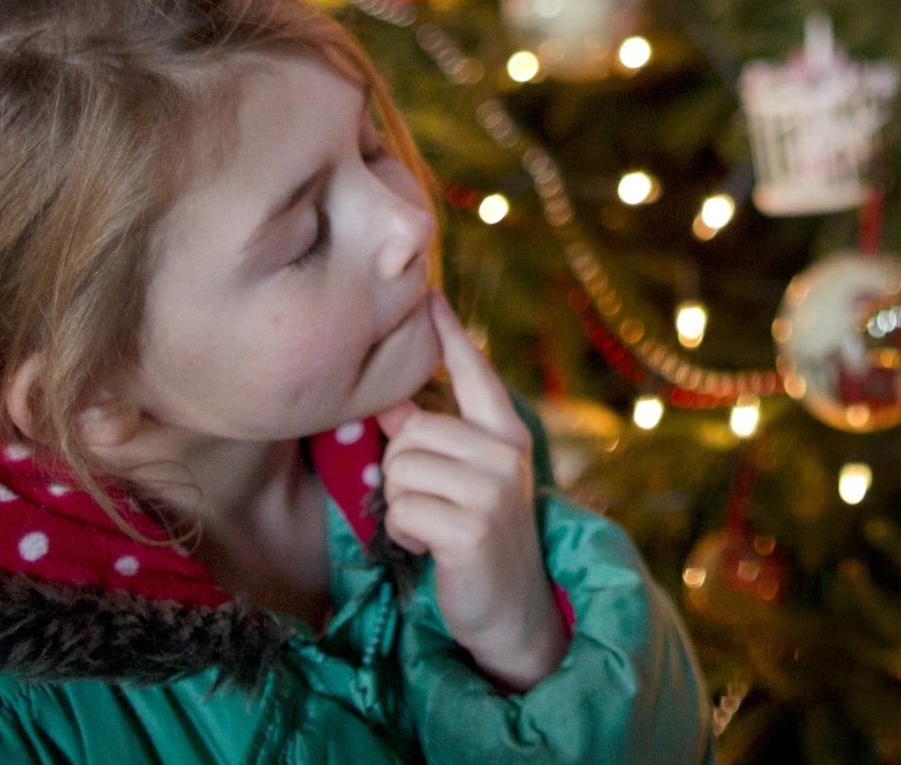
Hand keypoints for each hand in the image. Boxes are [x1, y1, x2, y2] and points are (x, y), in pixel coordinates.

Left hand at [378, 292, 570, 690]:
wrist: (512, 610)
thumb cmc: (479, 538)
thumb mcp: (466, 480)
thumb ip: (437, 438)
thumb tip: (388, 402)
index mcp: (507, 432)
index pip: (474, 370)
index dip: (449, 331)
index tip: (428, 290)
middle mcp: (506, 452)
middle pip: (413, 429)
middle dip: (405, 471)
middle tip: (433, 504)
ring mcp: (493, 489)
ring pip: (402, 468)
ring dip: (403, 505)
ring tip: (435, 525)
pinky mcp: (472, 527)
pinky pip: (402, 509)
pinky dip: (404, 534)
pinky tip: (432, 548)